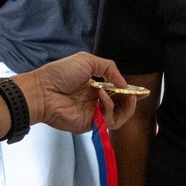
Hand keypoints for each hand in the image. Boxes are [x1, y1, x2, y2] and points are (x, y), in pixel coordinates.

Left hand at [16, 53, 142, 135]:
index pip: (118, 92)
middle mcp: (96, 102)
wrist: (43, 90)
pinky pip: (109, 121)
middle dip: (132, 100)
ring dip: (125, 105)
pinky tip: (102, 97)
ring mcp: (94, 114)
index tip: (142, 91)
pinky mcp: (91, 125)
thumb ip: (108, 68)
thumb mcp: (86, 60)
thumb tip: (124, 83)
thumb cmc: (61, 73)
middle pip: (122, 106)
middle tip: (136, 94)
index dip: (131, 92)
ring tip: (124, 94)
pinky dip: (110, 108)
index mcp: (95, 87)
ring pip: (119, 116)